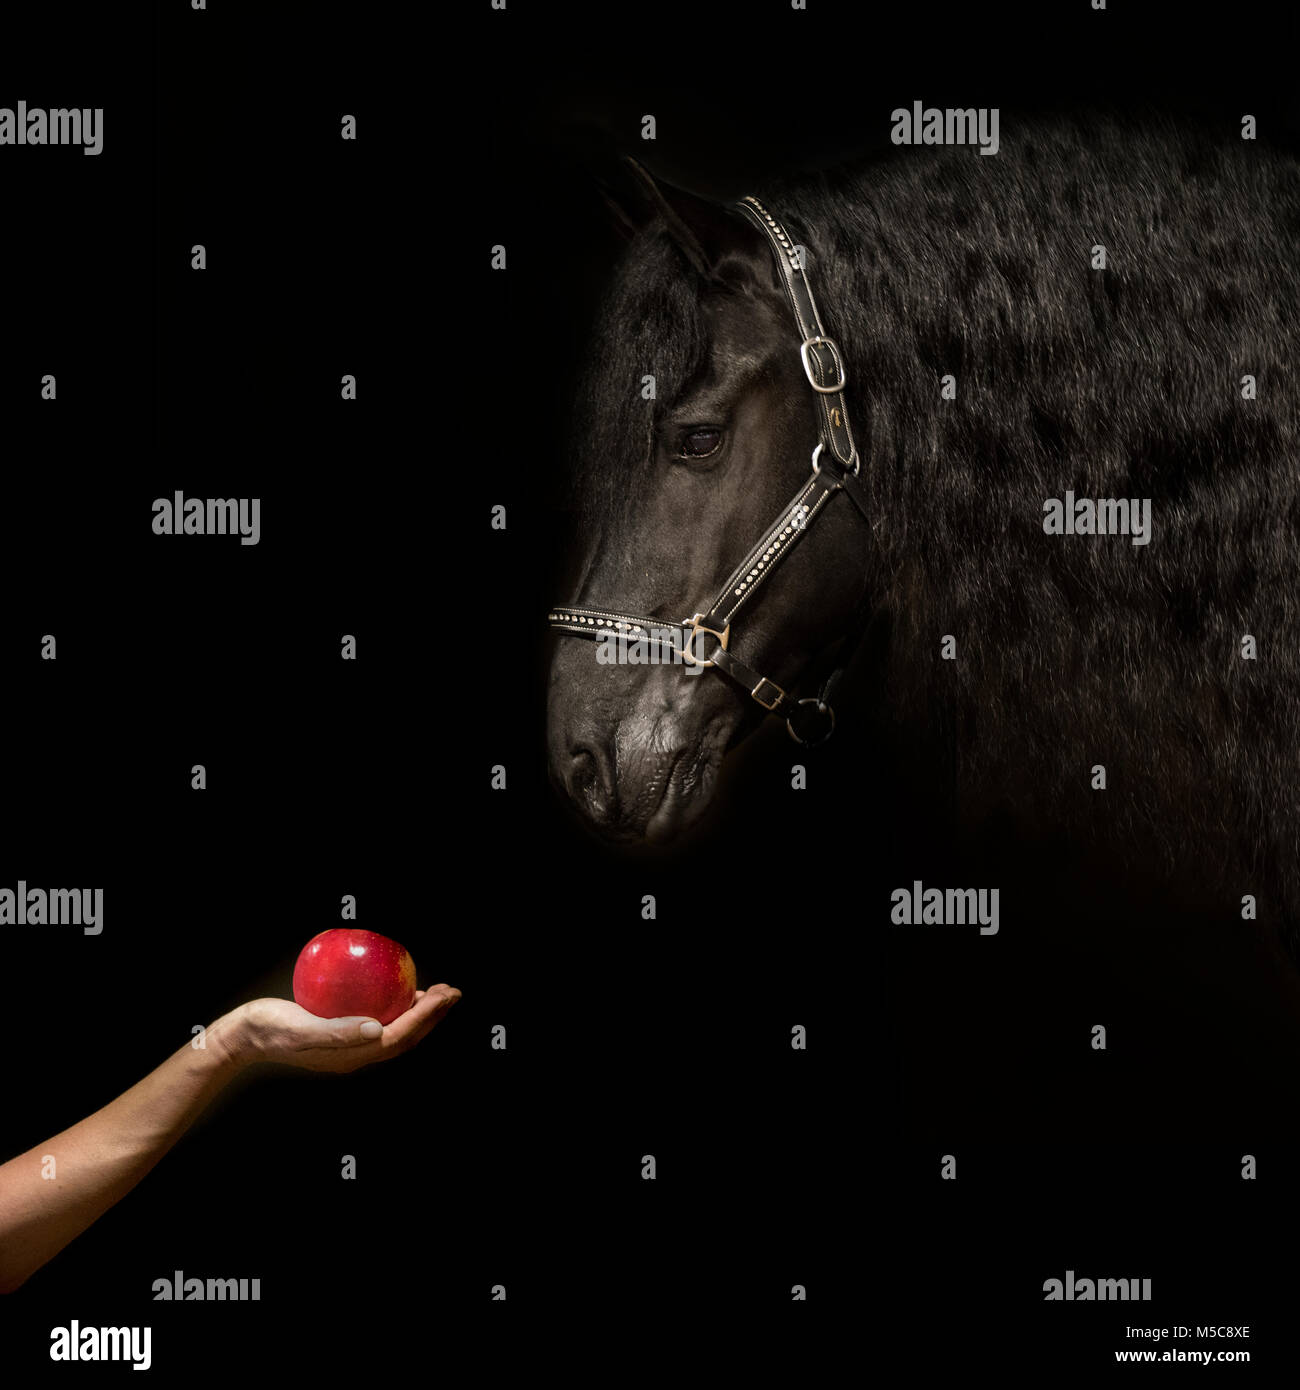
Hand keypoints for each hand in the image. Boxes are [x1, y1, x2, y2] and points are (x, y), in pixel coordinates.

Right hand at [218, 986, 461, 1073]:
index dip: (428, 1017)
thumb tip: (377, 1028)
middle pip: (405, 1036)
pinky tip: (398, 989)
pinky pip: (379, 1022)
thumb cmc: (268, 1029)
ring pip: (395, 1030)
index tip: (446, 995)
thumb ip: (337, 1032)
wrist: (242, 1036)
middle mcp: (356, 1054)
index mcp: (351, 1056)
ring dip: (420, 1013)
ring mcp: (349, 1046)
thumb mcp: (300, 1029)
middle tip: (453, 992)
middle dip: (434, 1016)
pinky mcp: (341, 1034)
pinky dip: (397, 1007)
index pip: (400, 1036)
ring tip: (437, 993)